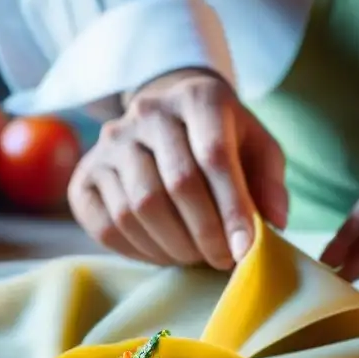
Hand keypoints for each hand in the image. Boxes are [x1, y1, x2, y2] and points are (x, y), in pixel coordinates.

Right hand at [68, 69, 287, 269]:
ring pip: (138, 208)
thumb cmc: (223, 138)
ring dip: (173, 246)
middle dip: (206, 233)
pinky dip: (140, 250)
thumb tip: (273, 222)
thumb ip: (269, 181)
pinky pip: (107, 225)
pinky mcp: (85, 174)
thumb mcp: (257, 147)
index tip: (246, 249)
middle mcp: (147, 112)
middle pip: (175, 184)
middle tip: (222, 260)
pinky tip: (165, 253)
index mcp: (197, 97)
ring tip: (196, 256)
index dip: (232, 208)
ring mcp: (110, 142)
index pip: (213, 155)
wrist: (169, 118)